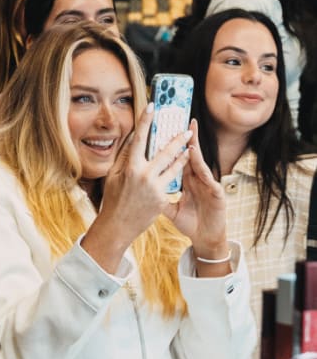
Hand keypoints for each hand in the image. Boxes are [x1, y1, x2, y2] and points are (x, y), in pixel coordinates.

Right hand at [83, 103, 190, 273]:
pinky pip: (171, 182)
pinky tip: (181, 167)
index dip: (146, 120)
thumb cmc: (113, 200)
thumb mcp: (113, 176)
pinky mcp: (162, 199)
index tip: (152, 105)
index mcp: (130, 167)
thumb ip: (124, 156)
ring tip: (189, 147)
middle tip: (187, 130)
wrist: (117, 227)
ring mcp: (155, 188)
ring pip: (174, 167)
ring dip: (183, 155)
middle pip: (165, 151)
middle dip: (178, 139)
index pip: (140, 138)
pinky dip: (175, 174)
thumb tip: (133, 139)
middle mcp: (144, 176)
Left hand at [164, 119, 227, 254]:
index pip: (176, 159)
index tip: (160, 133)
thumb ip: (159, 197)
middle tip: (177, 121)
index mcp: (186, 180)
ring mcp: (207, 184)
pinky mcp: (217, 192)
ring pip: (198, 163)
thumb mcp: (170, 209)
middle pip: (188, 155)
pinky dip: (203, 167)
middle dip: (182, 139)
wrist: (206, 238)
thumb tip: (141, 188)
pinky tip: (197, 158)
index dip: (169, 147)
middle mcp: (197, 178)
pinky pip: (208, 178)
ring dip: (194, 148)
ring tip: (188, 133)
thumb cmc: (190, 222)